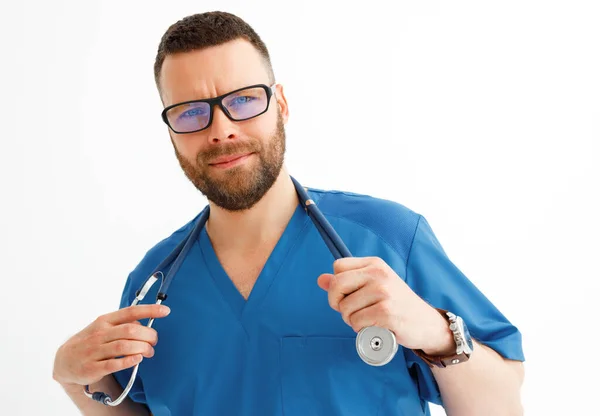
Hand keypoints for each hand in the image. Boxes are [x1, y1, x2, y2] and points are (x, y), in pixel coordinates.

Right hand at [52, 304, 170, 388]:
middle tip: (154, 341)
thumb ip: (123, 324)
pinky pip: (113, 364)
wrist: (65, 361)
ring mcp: (95, 351)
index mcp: (105, 321)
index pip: (130, 312)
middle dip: (148, 335)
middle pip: (130, 330)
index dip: (149, 311)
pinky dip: (128, 361)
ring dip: (142, 349)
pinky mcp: (93, 368)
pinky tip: (138, 359)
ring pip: (124, 346)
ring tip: (149, 352)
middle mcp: (100, 334)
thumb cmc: (91, 341)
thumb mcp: (104, 327)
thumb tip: (146, 324)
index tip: (165, 311)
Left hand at [317, 257, 453, 354]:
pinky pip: (356, 322)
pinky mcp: (386, 312)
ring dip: (351, 320)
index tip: (347, 296)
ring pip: (345, 308)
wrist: (426, 324)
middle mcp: (379, 274)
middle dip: (337, 303)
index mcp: (375, 264)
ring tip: (368, 320)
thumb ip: (347, 283)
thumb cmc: (396, 305)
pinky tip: (375, 328)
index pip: (338, 267)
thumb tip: (320, 279)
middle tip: (351, 313)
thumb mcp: (373, 287)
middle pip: (337, 285)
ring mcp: (384, 292)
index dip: (336, 285)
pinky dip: (361, 330)